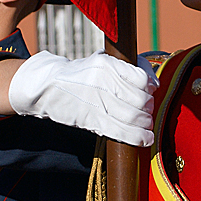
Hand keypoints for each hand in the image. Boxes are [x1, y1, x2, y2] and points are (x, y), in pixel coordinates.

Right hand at [8, 50, 158, 145]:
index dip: (151, 86)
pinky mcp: (91, 120)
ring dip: (145, 123)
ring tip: (146, 124)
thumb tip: (153, 83)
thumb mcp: (101, 62)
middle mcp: (103, 82)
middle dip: (148, 107)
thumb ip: (126, 69)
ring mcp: (97, 102)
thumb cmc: (80, 74)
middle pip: (140, 99)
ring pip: (133, 116)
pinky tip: (145, 139)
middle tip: (147, 110)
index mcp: (107, 64)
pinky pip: (121, 131)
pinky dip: (138, 137)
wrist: (47, 87)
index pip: (141, 78)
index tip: (151, 90)